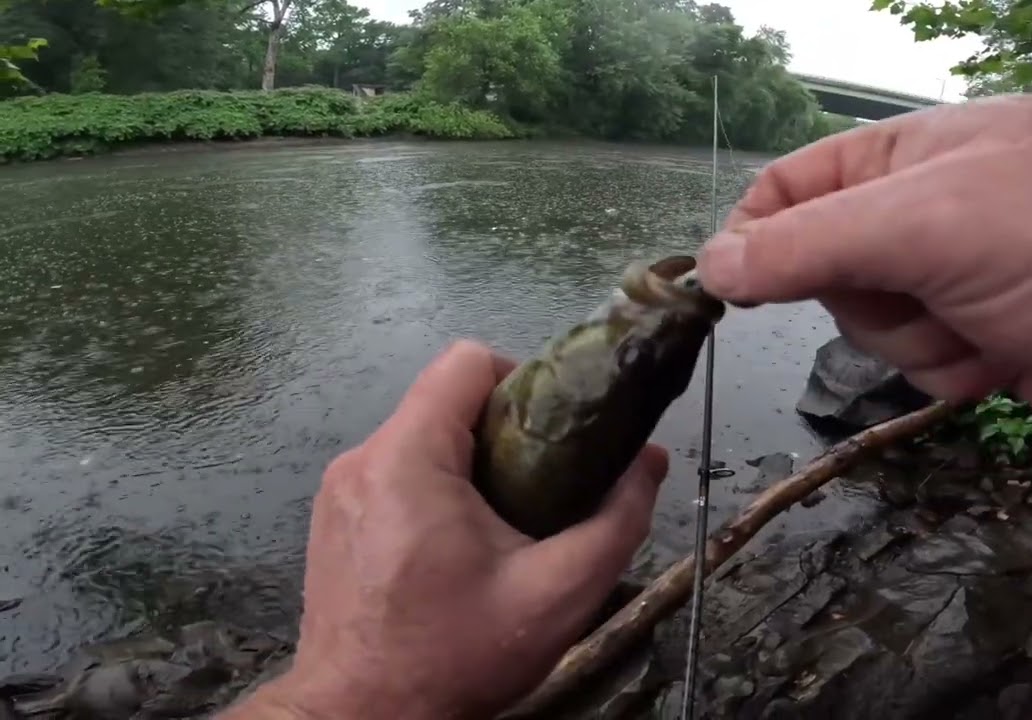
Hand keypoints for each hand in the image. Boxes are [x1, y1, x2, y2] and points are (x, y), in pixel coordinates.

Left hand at [223, 340, 668, 719]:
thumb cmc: (454, 657)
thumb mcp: (558, 593)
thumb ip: (617, 520)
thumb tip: (650, 461)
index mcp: (408, 458)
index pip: (466, 361)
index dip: (523, 377)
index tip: (554, 433)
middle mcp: (363, 459)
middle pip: (444, 399)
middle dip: (503, 430)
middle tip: (543, 486)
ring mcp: (340, 489)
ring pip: (420, 436)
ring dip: (470, 462)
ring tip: (505, 521)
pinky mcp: (333, 517)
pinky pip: (394, 471)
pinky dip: (434, 488)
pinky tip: (459, 545)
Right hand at [698, 94, 1031, 471]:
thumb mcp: (939, 224)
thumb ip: (814, 242)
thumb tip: (708, 264)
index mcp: (913, 153)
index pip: (791, 188)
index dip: (754, 238)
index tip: (734, 296)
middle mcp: (933, 210)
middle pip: (823, 266)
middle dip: (859, 299)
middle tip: (918, 293)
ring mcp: (966, 277)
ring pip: (870, 325)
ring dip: (911, 341)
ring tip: (984, 326)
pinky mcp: (996, 340)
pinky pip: (922, 366)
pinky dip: (950, 373)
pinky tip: (1005, 362)